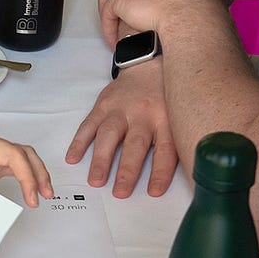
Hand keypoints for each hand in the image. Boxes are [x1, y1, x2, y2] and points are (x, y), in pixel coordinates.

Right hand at [65, 62, 176, 197]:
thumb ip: (177, 140)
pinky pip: (88, 125)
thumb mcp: (177, 115)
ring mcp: (120, 109)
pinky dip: (79, 142)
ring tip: (95, 180)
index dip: (160, 172)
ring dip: (101, 159)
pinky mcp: (102, 105)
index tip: (154, 192)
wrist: (147, 65)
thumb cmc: (163, 96)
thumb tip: (185, 172)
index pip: (165, 150)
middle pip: (135, 144)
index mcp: (165, 119)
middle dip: (127, 170)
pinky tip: (73, 158)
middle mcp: (143, 114)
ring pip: (109, 134)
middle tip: (120, 192)